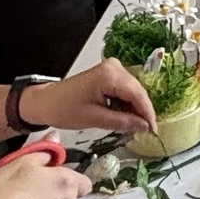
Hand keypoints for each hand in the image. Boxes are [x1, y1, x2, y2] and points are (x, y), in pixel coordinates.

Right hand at [0, 155, 90, 198]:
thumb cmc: (3, 195)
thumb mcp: (19, 162)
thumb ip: (43, 151)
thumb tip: (54, 138)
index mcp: (66, 183)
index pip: (84, 180)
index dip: (68, 176)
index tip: (51, 174)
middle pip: (70, 197)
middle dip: (55, 192)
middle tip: (31, 188)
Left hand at [20, 61, 155, 139]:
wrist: (46, 101)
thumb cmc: (64, 108)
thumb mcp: (95, 119)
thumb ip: (123, 122)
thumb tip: (143, 126)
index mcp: (110, 75)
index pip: (138, 95)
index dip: (148, 114)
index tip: (153, 130)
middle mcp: (114, 67)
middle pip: (138, 92)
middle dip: (142, 112)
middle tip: (144, 131)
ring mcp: (111, 69)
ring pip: (133, 92)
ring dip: (134, 109)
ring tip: (133, 127)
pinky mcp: (109, 74)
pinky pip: (125, 90)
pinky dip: (126, 104)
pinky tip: (124, 117)